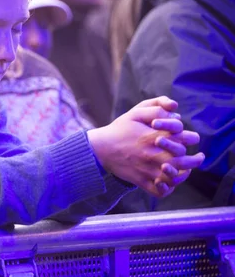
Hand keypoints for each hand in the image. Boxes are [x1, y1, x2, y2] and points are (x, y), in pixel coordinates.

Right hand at [88, 96, 204, 197]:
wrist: (99, 148)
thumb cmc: (119, 129)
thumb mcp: (135, 112)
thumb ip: (156, 107)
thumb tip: (174, 108)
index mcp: (153, 136)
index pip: (183, 138)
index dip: (190, 138)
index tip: (191, 138)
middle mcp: (152, 154)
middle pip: (184, 160)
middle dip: (194, 159)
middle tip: (199, 157)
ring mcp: (146, 169)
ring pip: (174, 177)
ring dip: (184, 174)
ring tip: (187, 170)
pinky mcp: (140, 180)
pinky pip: (159, 191)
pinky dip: (167, 189)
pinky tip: (170, 182)